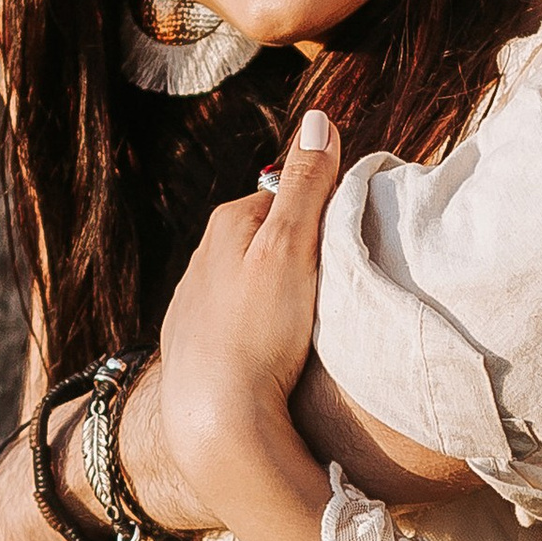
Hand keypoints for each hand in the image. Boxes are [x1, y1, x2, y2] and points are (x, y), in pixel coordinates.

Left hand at [155, 113, 341, 540]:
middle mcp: (203, 257)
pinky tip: (276, 356)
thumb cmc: (258, 332)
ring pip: (251, 283)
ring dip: (279, 295)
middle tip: (334, 291)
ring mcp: (194, 303)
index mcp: (228, 224)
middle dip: (301, 255)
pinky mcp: (194, 346)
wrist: (216, 421)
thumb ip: (307, 184)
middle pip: (269, 240)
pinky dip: (258, 331)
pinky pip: (238, 324)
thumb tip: (320, 119)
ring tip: (308, 328)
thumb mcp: (292, 248)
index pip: (288, 197)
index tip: (347, 247)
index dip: (324, 218)